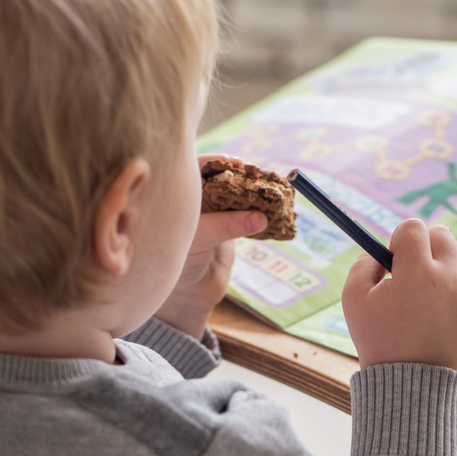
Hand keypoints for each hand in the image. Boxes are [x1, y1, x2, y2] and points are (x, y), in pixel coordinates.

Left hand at [154, 155, 265, 339]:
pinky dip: (262, 211)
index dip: (218, 162)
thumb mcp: (200, 239)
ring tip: (273, 192)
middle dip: (243, 176)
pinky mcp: (232, 226)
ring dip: (256, 194)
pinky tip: (275, 210)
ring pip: (239, 195)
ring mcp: (217, 212)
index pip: (198, 168)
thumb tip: (260, 216)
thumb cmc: (181, 263)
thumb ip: (226, 226)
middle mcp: (199, 200)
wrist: (190, 293)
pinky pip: (249, 213)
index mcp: (182, 196)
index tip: (237, 163)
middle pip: (224, 178)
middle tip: (260, 176)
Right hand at [341, 219, 456, 369]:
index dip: (400, 239)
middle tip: (412, 271)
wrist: (411, 382)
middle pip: (442, 235)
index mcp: (417, 273)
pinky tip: (440, 311)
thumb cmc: (379, 339)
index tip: (396, 259)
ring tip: (427, 293)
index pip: (413, 228)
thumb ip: (364, 263)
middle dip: (425, 246)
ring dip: (443, 265)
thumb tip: (382, 248)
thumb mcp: (354, 299)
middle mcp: (450, 279)